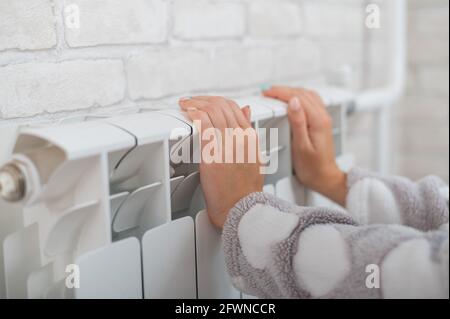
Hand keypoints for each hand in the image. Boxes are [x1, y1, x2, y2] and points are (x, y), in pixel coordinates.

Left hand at [179, 96, 263, 227]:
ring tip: (185, 104)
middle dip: (203, 99)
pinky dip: (194, 113)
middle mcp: (240, 137)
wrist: (242, 210)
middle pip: (222, 105)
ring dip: (195, 103)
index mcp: (250, 138)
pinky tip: (186, 112)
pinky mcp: (214, 153)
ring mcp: (228, 144)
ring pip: (212, 110)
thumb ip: (248, 133)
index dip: (217, 101)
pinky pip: (203, 124)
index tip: (205, 102)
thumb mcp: (254, 157)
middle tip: (191, 101)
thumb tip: (246, 112)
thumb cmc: (245, 191)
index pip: (235, 108)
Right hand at [264, 86, 346, 205]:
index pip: (297, 98)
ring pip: (308, 95)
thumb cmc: (313, 168)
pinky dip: (299, 97)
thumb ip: (298, 122)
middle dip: (284, 90)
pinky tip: (292, 100)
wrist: (325, 178)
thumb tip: (293, 102)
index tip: (267, 92)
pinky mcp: (321, 123)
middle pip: (303, 93)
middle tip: (267, 92)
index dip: (280, 93)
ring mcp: (323, 119)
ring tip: (276, 93)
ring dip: (291, 91)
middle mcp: (323, 117)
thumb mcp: (301, 146)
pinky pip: (311, 102)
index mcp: (318, 121)